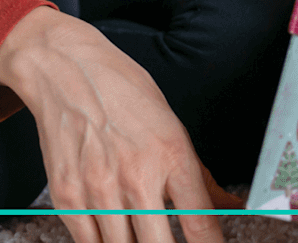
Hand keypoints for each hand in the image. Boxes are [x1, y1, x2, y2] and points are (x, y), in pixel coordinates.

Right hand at [0, 7, 227, 242]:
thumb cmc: (125, 94)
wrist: (67, 71)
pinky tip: (113, 234)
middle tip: (169, 241)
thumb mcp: (173, 126)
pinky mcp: (67, 197)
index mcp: (173, 156)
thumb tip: (230, 205)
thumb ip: (200, 175)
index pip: (200, 224)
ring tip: (142, 235)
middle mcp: (137, 176)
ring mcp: (99, 190)